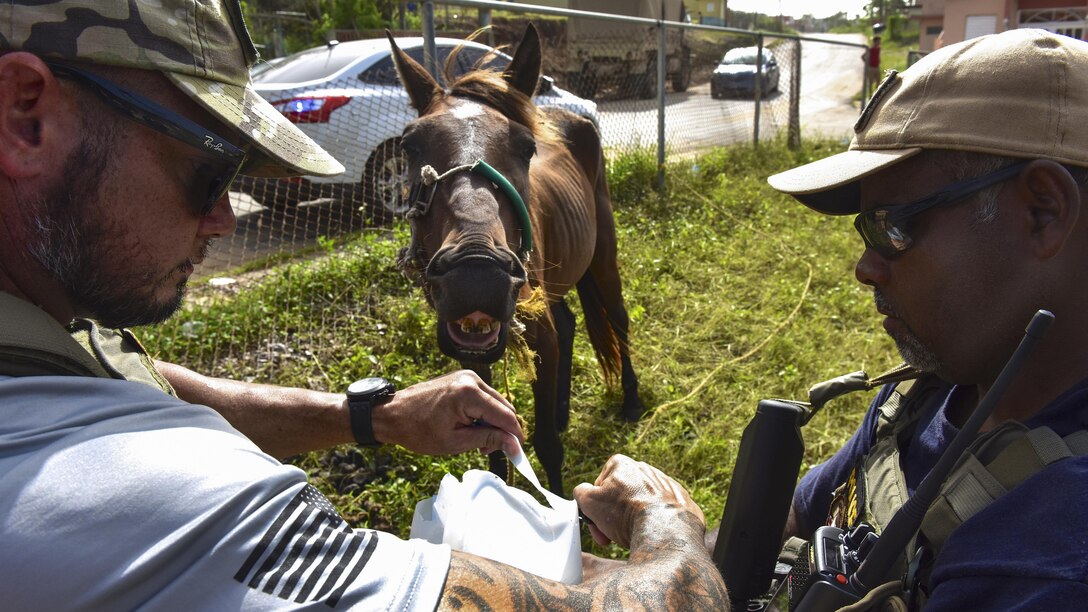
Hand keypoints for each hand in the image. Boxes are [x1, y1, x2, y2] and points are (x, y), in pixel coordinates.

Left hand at [371, 370, 523, 455]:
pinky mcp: (462, 378)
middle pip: (504, 407)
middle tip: (489, 450)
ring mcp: (467, 376)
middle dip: (503, 430)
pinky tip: (471, 427)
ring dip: (493, 423)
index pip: (505, 416)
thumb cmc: (418, 431)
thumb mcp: (456, 442)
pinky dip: (483, 414)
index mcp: (469, 393)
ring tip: (477, 441)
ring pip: (495, 402)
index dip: (514, 436)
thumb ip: (488, 439)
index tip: (517, 454)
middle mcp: (471, 379)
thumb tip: (514, 444)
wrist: (392, 414)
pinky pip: (484, 397)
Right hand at [573, 454, 704, 548]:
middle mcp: (645, 469)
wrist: (666, 530)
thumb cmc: (626, 514)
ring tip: (633, 536)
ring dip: (633, 520)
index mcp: (621, 464)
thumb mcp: (589, 502)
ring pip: (641, 504)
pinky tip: (651, 534)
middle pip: (621, 496)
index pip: (600, 486)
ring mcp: (665, 483)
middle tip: (612, 536)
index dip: (596, 508)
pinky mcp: (681, 500)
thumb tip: (582, 492)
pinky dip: (655, 523)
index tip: (598, 524)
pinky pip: (662, 512)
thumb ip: (580, 492)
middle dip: (614, 517)